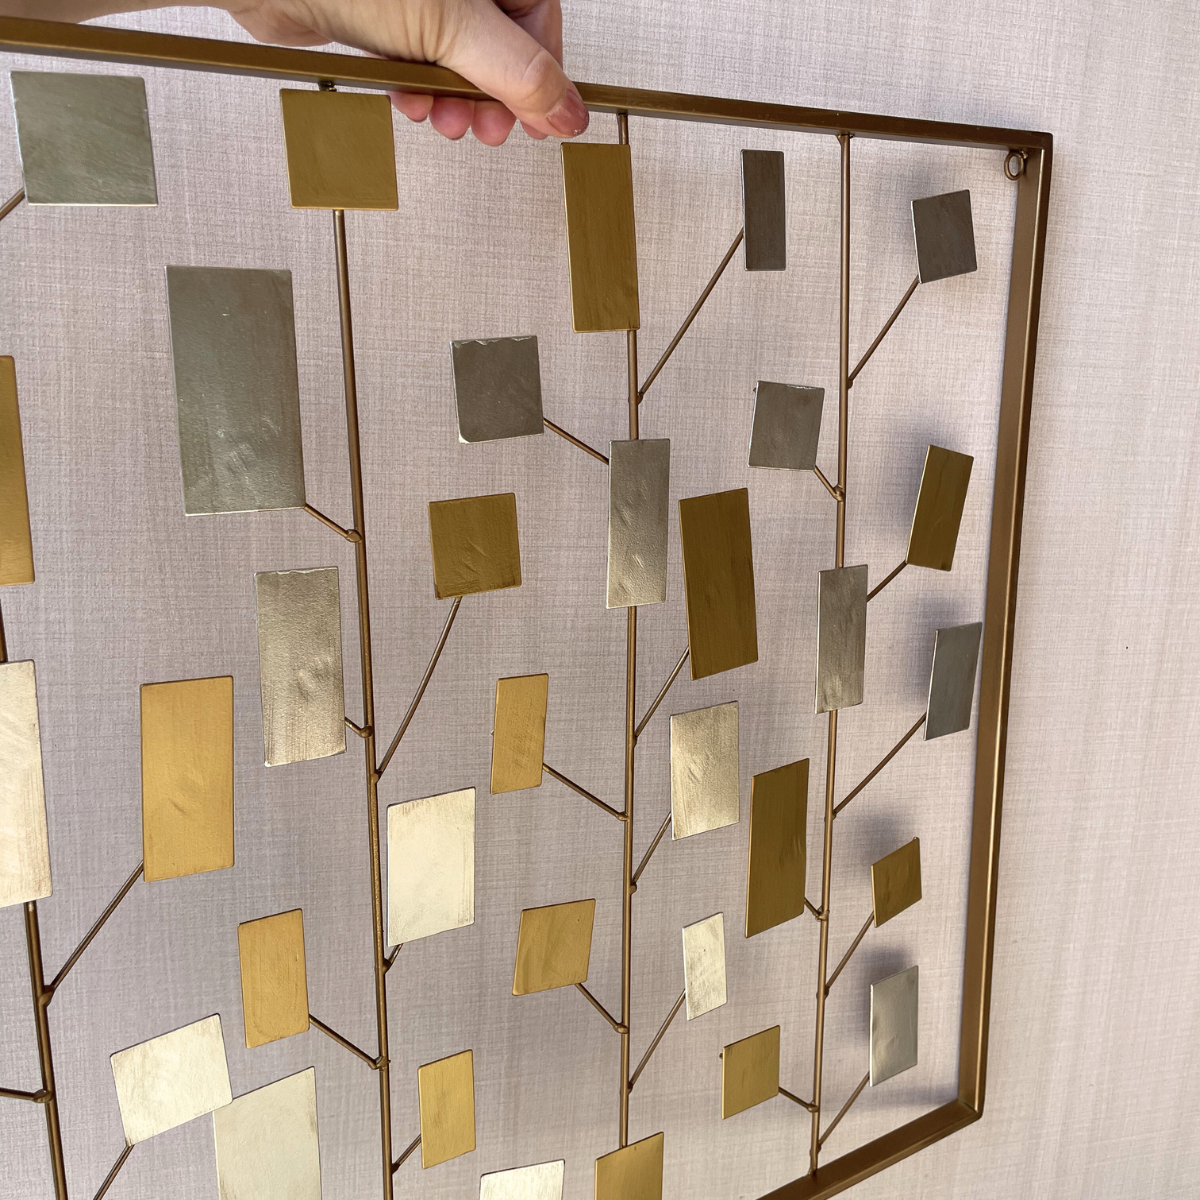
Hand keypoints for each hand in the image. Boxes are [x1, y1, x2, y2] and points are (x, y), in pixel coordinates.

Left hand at [220, 0, 587, 144]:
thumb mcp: (455, 29)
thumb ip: (519, 76)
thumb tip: (569, 112)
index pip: (540, 23)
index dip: (542, 79)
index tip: (541, 123)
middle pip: (502, 45)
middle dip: (491, 96)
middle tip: (485, 128)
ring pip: (459, 58)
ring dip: (453, 100)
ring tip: (441, 118)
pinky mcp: (386, 15)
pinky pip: (419, 59)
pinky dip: (417, 88)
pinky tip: (407, 100)